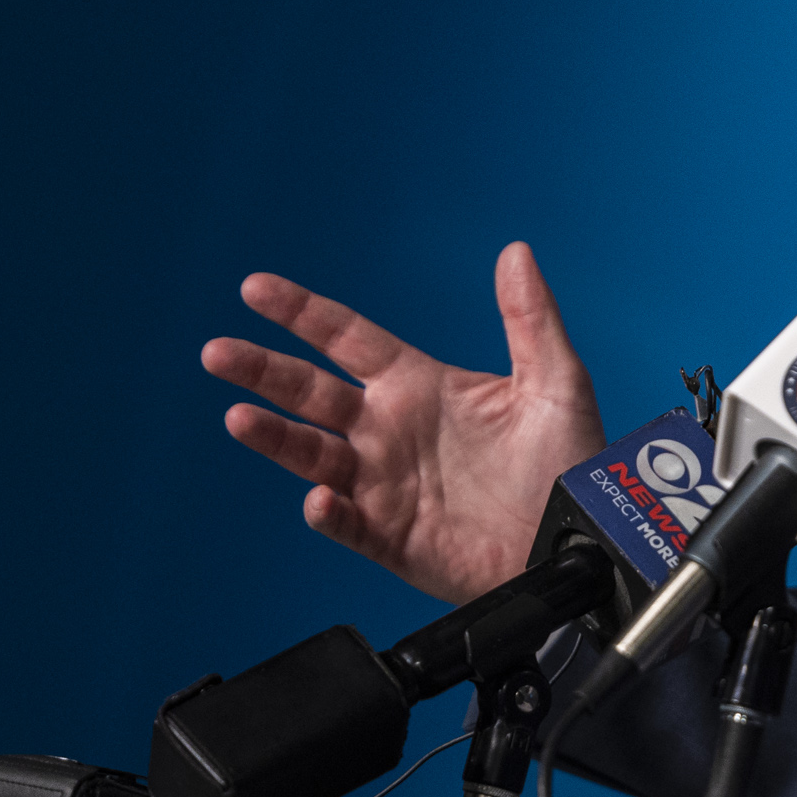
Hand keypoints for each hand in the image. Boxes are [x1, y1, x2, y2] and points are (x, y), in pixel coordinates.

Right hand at [201, 242, 606, 603]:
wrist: (578, 543)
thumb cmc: (568, 465)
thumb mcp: (556, 383)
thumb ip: (531, 318)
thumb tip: (516, 252)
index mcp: (421, 387)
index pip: (347, 340)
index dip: (302, 313)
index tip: (256, 289)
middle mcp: (392, 432)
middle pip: (310, 392)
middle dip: (263, 372)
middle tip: (218, 352)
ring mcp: (386, 486)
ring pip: (312, 455)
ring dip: (275, 437)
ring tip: (241, 419)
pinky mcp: (393, 538)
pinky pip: (348, 524)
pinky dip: (328, 512)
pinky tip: (320, 497)